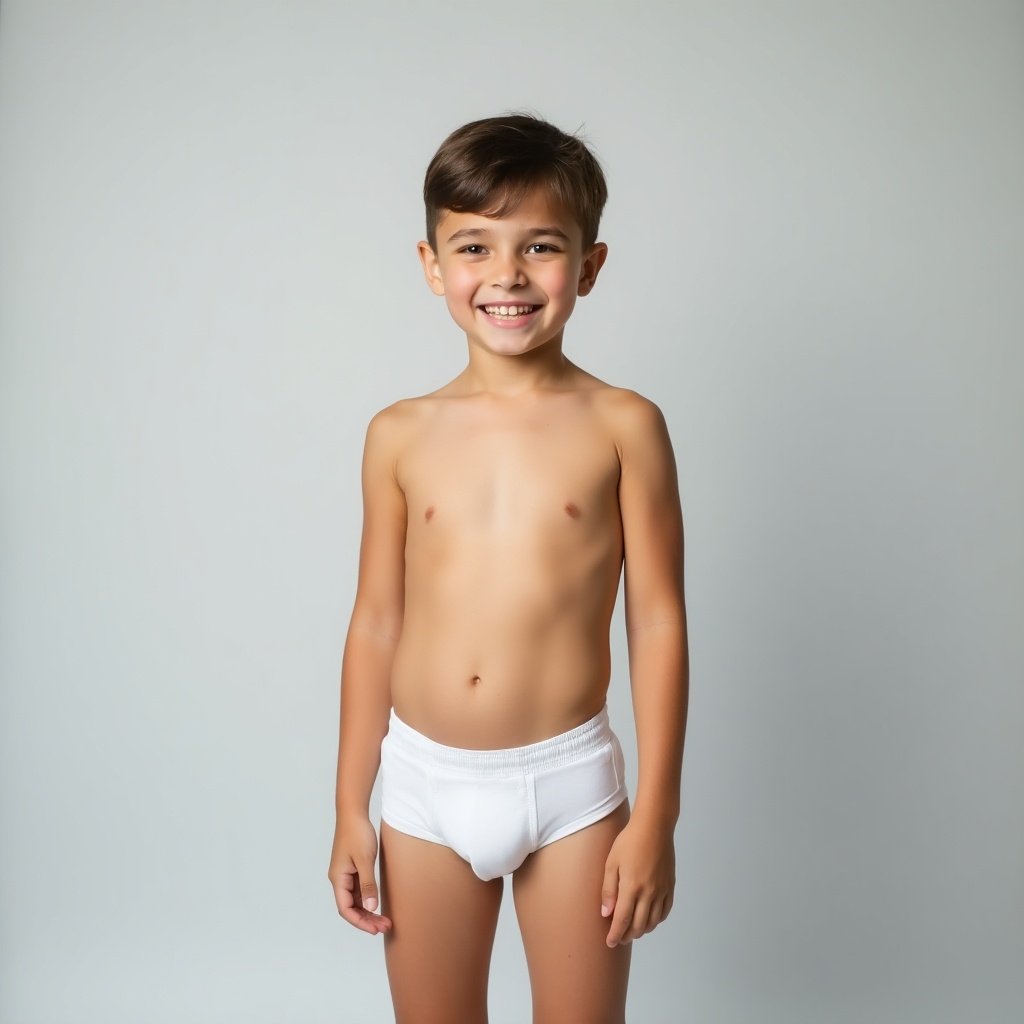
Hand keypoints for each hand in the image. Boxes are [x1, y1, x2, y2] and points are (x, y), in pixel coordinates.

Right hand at [328, 814, 391, 934]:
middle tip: (385, 927)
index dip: (360, 922)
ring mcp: (346, 874)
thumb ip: (367, 884)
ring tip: (385, 919)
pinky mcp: (352, 868)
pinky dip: (368, 898)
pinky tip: (379, 903)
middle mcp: (339, 879)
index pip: (346, 909)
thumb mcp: (365, 860)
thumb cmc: (357, 833)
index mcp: (338, 878)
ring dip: (368, 910)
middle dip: (366, 919)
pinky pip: (359, 890)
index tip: (375, 929)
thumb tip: (371, 907)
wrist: (353, 813)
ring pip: (355, 900)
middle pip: (351, 907)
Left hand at [600, 816, 674, 947]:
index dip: (615, 934)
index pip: (622, 920)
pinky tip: (649, 919)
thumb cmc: (628, 841)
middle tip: (619, 938)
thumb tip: (606, 914)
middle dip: (627, 936)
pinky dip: (656, 920)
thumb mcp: (612, 862)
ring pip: (653, 922)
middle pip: (639, 925)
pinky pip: (665, 911)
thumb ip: (608, 889)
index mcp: (631, 887)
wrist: (654, 827)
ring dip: (642, 930)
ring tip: (632, 930)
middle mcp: (649, 893)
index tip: (609, 943)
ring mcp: (662, 890)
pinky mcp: (670, 886)